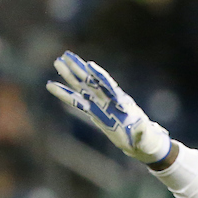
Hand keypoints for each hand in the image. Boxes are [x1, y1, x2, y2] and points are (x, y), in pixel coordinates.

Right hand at [46, 51, 171, 164]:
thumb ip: (142, 132)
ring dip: (70, 75)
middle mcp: (109, 100)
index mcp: (122, 103)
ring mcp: (100, 104)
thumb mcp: (145, 137)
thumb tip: (140, 126)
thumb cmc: (145, 140)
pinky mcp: (94, 112)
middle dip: (80, 69)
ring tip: (57, 62)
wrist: (140, 143)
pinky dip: (65, 94)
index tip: (89, 65)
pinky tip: (52, 86)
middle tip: (66, 55)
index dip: (100, 76)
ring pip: (83, 87)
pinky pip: (77, 101)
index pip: (109, 86)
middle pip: (92, 81)